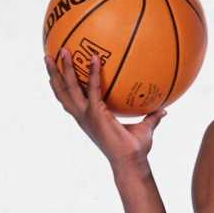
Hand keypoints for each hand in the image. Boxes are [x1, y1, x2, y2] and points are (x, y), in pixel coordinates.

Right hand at [44, 47, 165, 170]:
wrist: (131, 162)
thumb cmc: (135, 149)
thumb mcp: (144, 128)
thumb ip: (152, 117)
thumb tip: (164, 109)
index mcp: (88, 118)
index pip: (70, 99)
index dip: (61, 85)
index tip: (56, 70)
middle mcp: (83, 116)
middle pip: (61, 92)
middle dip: (54, 73)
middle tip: (49, 55)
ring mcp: (87, 116)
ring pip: (68, 89)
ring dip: (63, 70)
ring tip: (62, 51)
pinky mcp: (96, 114)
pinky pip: (93, 90)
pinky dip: (92, 74)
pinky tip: (95, 58)